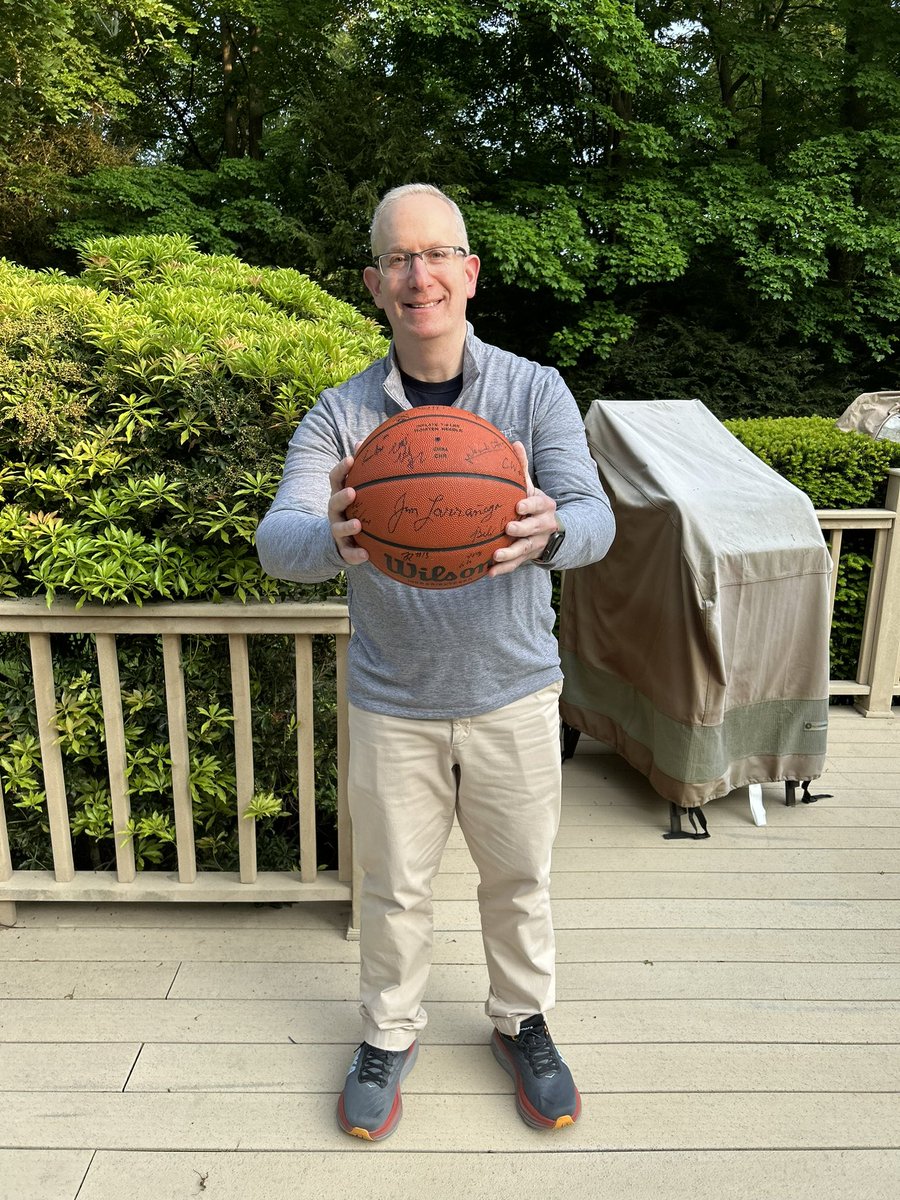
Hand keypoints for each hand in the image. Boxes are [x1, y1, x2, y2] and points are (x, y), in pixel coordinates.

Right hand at [328, 455, 368, 565]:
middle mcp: (335, 512)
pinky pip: (348, 553)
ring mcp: (337, 531)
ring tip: (358, 524)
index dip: (341, 469)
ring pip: (338, 529)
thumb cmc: (353, 509)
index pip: (335, 479)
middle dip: (341, 497)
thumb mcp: (355, 489)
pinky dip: (356, 555)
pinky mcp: (343, 549)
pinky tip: (366, 555)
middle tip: (352, 492)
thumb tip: (363, 441)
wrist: (339, 540)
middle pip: (333, 503)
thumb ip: (361, 470)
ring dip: (347, 526)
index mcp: (339, 495)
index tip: (350, 460)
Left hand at [487, 442, 558, 577]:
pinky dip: (502, 570)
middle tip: (508, 528)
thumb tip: (514, 442)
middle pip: (534, 528)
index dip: (530, 505)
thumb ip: (521, 469)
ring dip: (510, 554)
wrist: (554, 532)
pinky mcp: (528, 557)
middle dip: (522, 529)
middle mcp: (544, 526)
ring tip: (495, 556)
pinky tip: (487, 573)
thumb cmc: (534, 505)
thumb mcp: (531, 487)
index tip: (518, 505)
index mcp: (544, 506)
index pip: (539, 504)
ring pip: (524, 549)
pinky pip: (515, 565)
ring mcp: (536, 544)